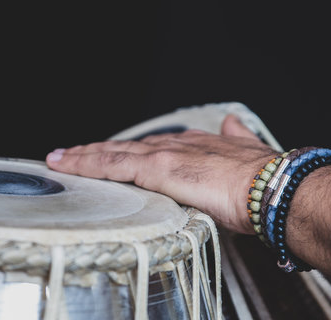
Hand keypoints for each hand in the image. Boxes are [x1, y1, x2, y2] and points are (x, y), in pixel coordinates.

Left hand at [46, 115, 279, 233]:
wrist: (273, 186)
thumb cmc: (262, 181)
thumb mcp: (244, 154)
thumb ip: (233, 138)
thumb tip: (230, 123)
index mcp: (189, 147)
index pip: (145, 150)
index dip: (121, 152)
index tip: (104, 155)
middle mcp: (171, 147)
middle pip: (121, 149)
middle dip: (92, 152)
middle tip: (65, 155)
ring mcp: (161, 157)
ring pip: (110, 155)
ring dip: (81, 157)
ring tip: (58, 159)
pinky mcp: (156, 169)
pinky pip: (111, 167)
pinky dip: (86, 166)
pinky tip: (68, 167)